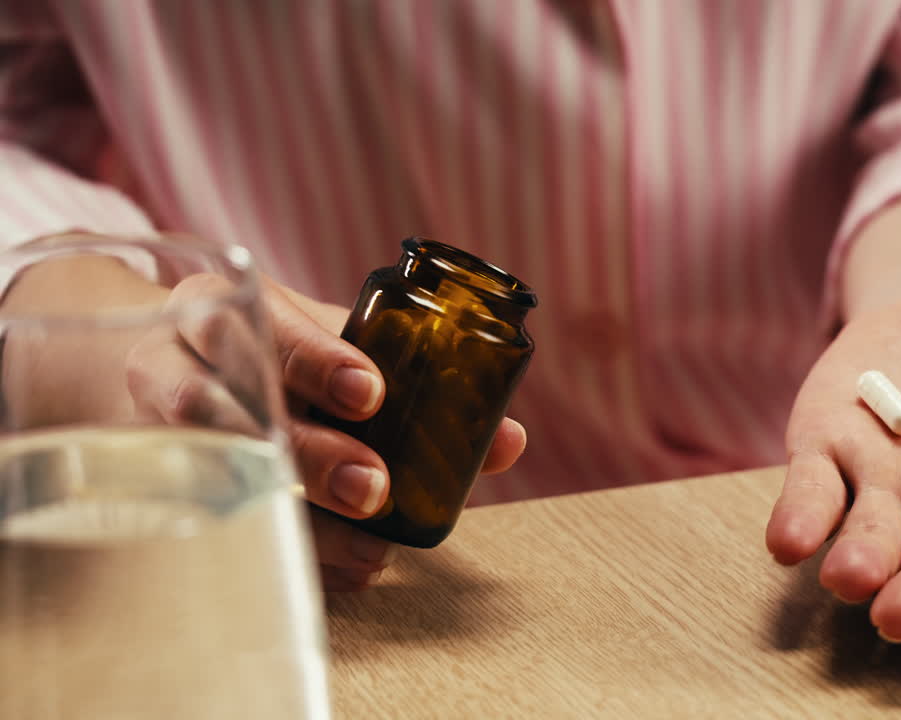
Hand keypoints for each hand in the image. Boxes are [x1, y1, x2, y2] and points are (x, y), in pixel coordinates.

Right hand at [0, 235, 525, 591]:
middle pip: (224, 405)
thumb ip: (415, 382)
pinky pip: (213, 522)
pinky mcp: (157, 482)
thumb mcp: (332, 347)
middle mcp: (174, 360)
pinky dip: (285, 547)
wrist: (164, 371)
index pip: (263, 325)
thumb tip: (508, 439)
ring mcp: (152, 426)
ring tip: (367, 545)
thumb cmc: (272, 355)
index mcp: (226, 306)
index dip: (318, 360)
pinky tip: (346, 570)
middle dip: (306, 450)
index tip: (373, 393)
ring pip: (208, 468)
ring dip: (295, 508)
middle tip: (374, 486)